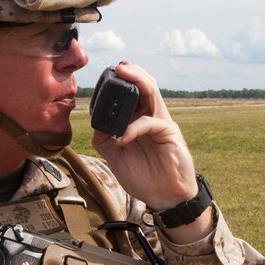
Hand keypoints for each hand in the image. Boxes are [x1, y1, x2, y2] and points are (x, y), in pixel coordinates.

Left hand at [91, 64, 199, 202]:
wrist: (164, 198)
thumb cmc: (145, 177)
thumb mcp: (116, 158)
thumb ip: (105, 140)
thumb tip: (95, 125)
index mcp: (139, 121)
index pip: (132, 95)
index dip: (120, 84)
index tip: (104, 77)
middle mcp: (152, 117)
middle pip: (145, 86)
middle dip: (132, 73)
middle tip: (117, 66)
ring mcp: (162, 124)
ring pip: (152, 94)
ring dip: (138, 80)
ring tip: (123, 73)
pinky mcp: (169, 134)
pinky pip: (149, 123)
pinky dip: (132, 128)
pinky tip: (121, 138)